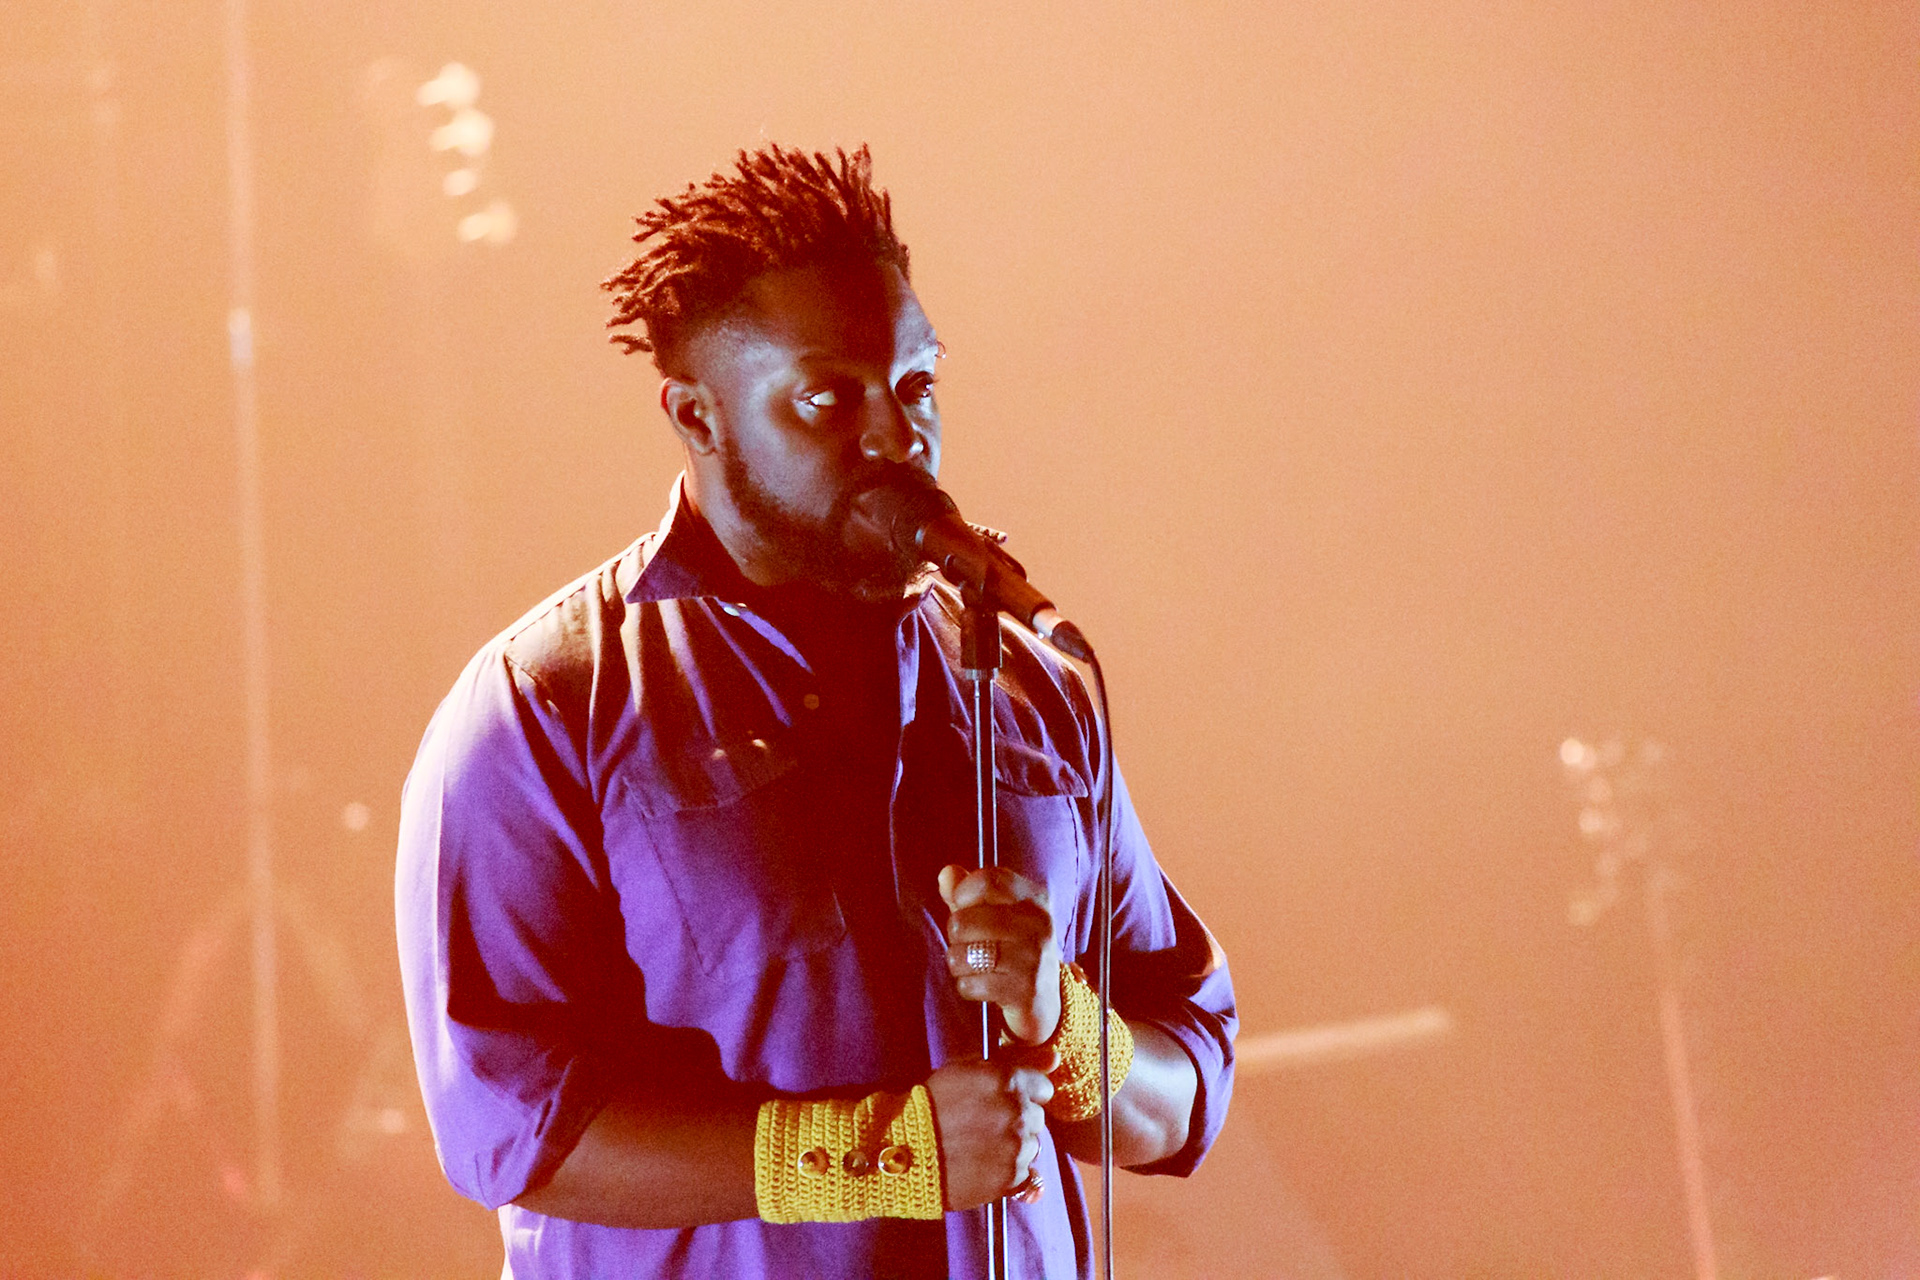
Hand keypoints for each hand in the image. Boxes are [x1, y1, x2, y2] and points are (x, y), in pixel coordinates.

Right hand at [925, 1047, 1056, 1210]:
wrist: (908, 1149)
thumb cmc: (933, 1103)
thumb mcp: (967, 1068)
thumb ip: (1016, 1061)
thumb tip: (1056, 1058)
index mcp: (1010, 1082)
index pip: (1043, 1088)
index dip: (1024, 1093)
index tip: (1003, 1102)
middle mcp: (1020, 1114)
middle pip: (1037, 1118)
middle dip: (1018, 1120)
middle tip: (986, 1126)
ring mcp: (1017, 1148)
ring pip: (1032, 1146)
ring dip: (1014, 1146)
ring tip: (983, 1147)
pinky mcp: (1011, 1178)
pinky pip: (1024, 1173)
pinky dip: (1008, 1170)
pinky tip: (984, 1165)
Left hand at [939, 864, 1062, 1045]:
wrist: (1044, 1002)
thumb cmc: (1012, 950)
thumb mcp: (995, 915)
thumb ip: (968, 893)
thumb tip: (946, 874)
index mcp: (1034, 898)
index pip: (987, 880)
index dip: (962, 894)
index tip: (962, 908)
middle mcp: (1038, 924)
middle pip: (965, 920)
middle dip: (956, 936)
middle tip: (970, 945)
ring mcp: (1033, 958)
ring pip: (963, 954)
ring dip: (959, 964)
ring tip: (974, 966)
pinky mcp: (1024, 991)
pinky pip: (970, 984)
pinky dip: (968, 987)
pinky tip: (983, 987)